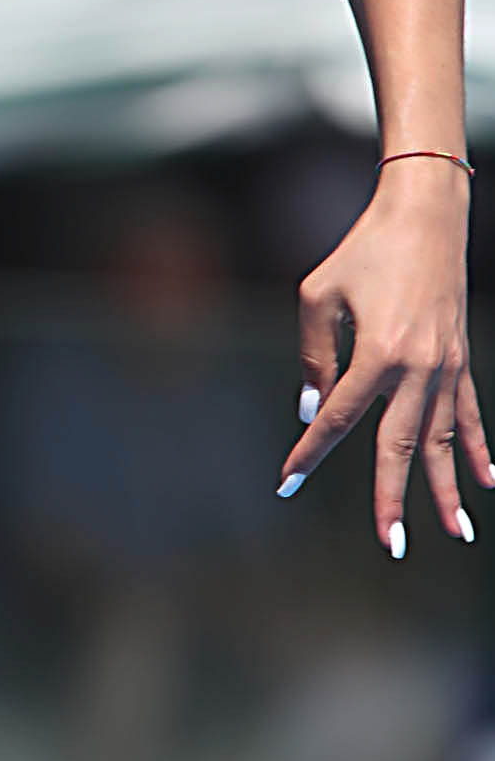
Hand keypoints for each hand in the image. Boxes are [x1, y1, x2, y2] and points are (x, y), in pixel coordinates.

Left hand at [278, 156, 487, 555]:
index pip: (339, 419)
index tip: (287, 481)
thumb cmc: (363, 251)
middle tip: (388, 543)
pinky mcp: (461, 360)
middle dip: (392, 497)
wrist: (425, 217)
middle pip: (400, 446)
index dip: (311, 452)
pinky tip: (488, 482)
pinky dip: (477, 449)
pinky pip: (469, 414)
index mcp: (378, 353)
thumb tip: (314, 409)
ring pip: (443, 440)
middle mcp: (418, 368)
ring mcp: (446, 367)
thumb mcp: (319, 294)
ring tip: (456, 533)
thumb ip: (313, 354)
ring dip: (447, 488)